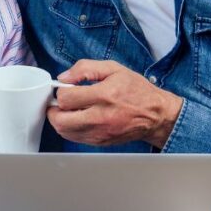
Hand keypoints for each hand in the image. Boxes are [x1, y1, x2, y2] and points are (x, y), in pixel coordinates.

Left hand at [46, 60, 182, 147]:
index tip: (66, 89)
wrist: (156, 115)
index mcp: (105, 95)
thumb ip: (85, 68)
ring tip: (69, 110)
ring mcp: (100, 132)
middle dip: (54, 109)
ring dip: (60, 120)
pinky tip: (78, 119)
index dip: (60, 92)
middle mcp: (101, 117)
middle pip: (60, 120)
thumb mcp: (114, 69)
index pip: (66, 98)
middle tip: (60, 102)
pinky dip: (70, 129)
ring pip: (64, 132)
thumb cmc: (136, 90)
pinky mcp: (100, 142)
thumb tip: (63, 77)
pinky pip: (74, 138)